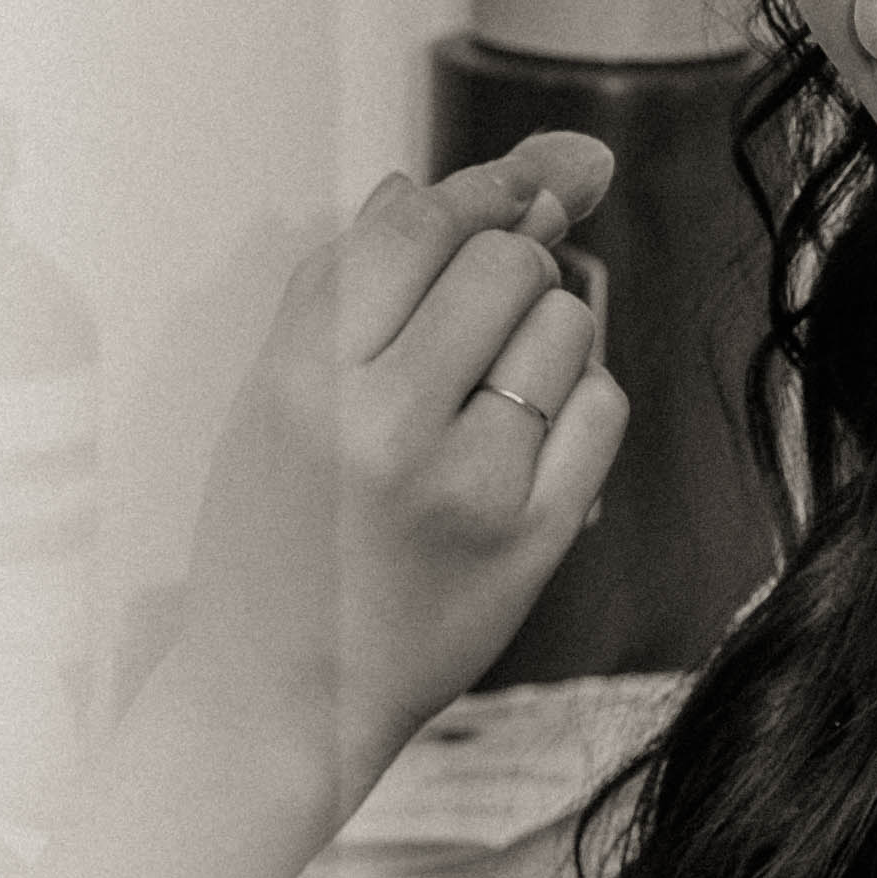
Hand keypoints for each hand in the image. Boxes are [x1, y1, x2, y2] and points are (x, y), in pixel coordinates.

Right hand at [172, 133, 627, 817]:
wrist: (280, 698)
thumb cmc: (276, 534)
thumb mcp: (272, 394)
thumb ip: (352, 275)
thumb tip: (466, 179)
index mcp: (305, 379)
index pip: (417, 223)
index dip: (478, 189)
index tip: (508, 193)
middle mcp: (386, 428)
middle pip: (507, 260)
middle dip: (511, 262)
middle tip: (484, 312)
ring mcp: (470, 488)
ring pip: (568, 325)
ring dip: (546, 331)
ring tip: (495, 382)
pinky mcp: (533, 542)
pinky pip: (603, 408)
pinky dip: (578, 400)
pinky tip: (528, 433)